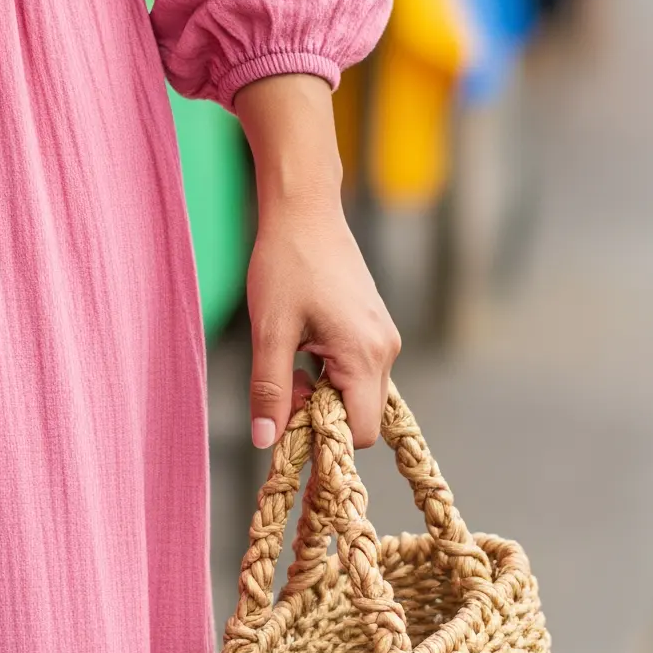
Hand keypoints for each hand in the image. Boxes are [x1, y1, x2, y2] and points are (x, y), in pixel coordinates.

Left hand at [245, 192, 399, 449]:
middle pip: (362, 417)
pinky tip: (303, 351)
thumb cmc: (285, 264)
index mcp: (365, 355)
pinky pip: (358, 371)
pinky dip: (330, 376)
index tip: (289, 426)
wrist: (304, 212)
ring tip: (291, 364)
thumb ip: (269, 389)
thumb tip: (266, 440)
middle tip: (284, 389)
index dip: (324, 440)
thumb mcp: (269, 331)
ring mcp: (384, 338)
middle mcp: (385, 350)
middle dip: (322, 417)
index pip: (360, 433)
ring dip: (324, 395)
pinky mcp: (375, 327)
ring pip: (359, 394)